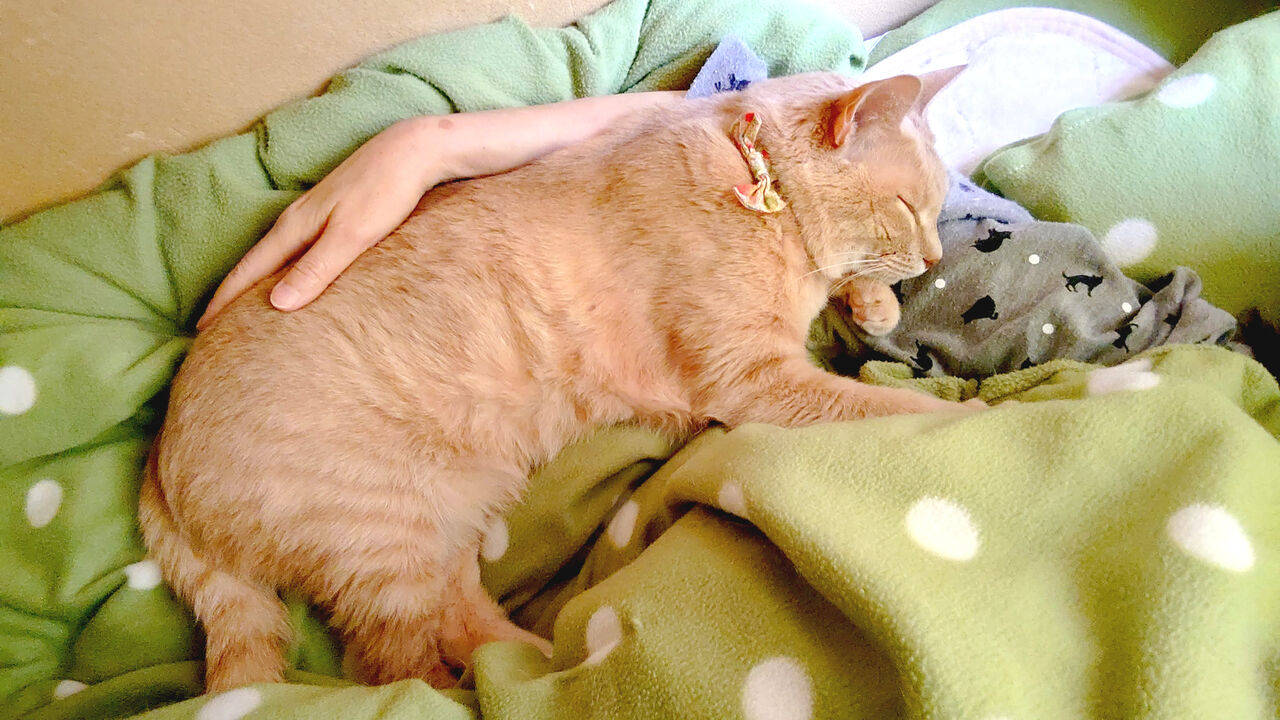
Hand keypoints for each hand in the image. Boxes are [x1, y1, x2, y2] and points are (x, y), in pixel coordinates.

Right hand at [197, 118, 442, 328]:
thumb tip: (276, 304)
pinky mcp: (332, 219)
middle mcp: (296, 222)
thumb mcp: (351, 235)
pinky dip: (283, 273)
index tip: (202, 330)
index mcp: (293, 228)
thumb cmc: (384, 192)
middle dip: (232, 297)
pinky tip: (291, 283)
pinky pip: (296, 253)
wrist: (410, 153)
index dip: (224, 301)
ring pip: (275, 259)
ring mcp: (313, 219)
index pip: (248, 271)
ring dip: (256, 285)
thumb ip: (317, 268)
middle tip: (214, 330)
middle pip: (255, 265)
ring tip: (244, 313)